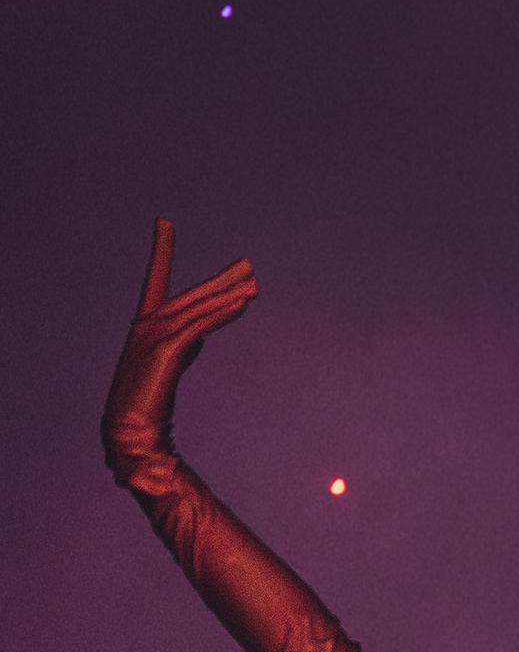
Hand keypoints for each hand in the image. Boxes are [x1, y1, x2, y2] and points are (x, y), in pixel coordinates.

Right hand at [104, 220, 259, 483]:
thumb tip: (200, 332)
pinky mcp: (164, 351)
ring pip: (197, 308)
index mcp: (144, 324)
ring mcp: (152, 336)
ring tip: (255, 284)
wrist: (130, 429)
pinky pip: (198, 327)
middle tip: (248, 264)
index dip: (161, 250)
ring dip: (228, 296)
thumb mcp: (169, 363)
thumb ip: (184, 343)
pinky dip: (221, 314)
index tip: (163, 222)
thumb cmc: (149, 401)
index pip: (155, 279)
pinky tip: (242, 305)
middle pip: (190, 294)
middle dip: (220, 279)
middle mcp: (146, 323)